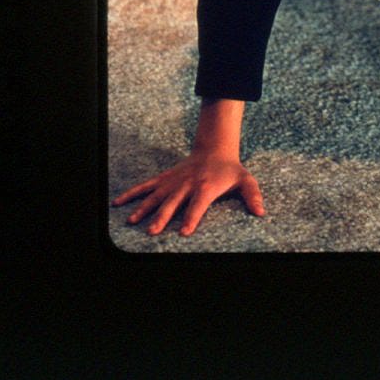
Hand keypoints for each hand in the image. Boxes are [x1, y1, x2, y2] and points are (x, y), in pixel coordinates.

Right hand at [112, 149, 265, 235]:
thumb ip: (253, 195)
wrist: (214, 148)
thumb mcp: (245, 179)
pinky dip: (132, 193)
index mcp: (206, 186)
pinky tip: (118, 203)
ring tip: (132, 221)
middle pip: (173, 202)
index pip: (198, 204)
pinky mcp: (165, 179)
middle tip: (153, 231)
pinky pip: (146, 186)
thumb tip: (261, 211)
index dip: (191, 217)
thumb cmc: (230, 169)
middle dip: (163, 216)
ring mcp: (174, 181)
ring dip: (144, 208)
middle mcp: (187, 184)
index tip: (184, 232)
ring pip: (156, 195)